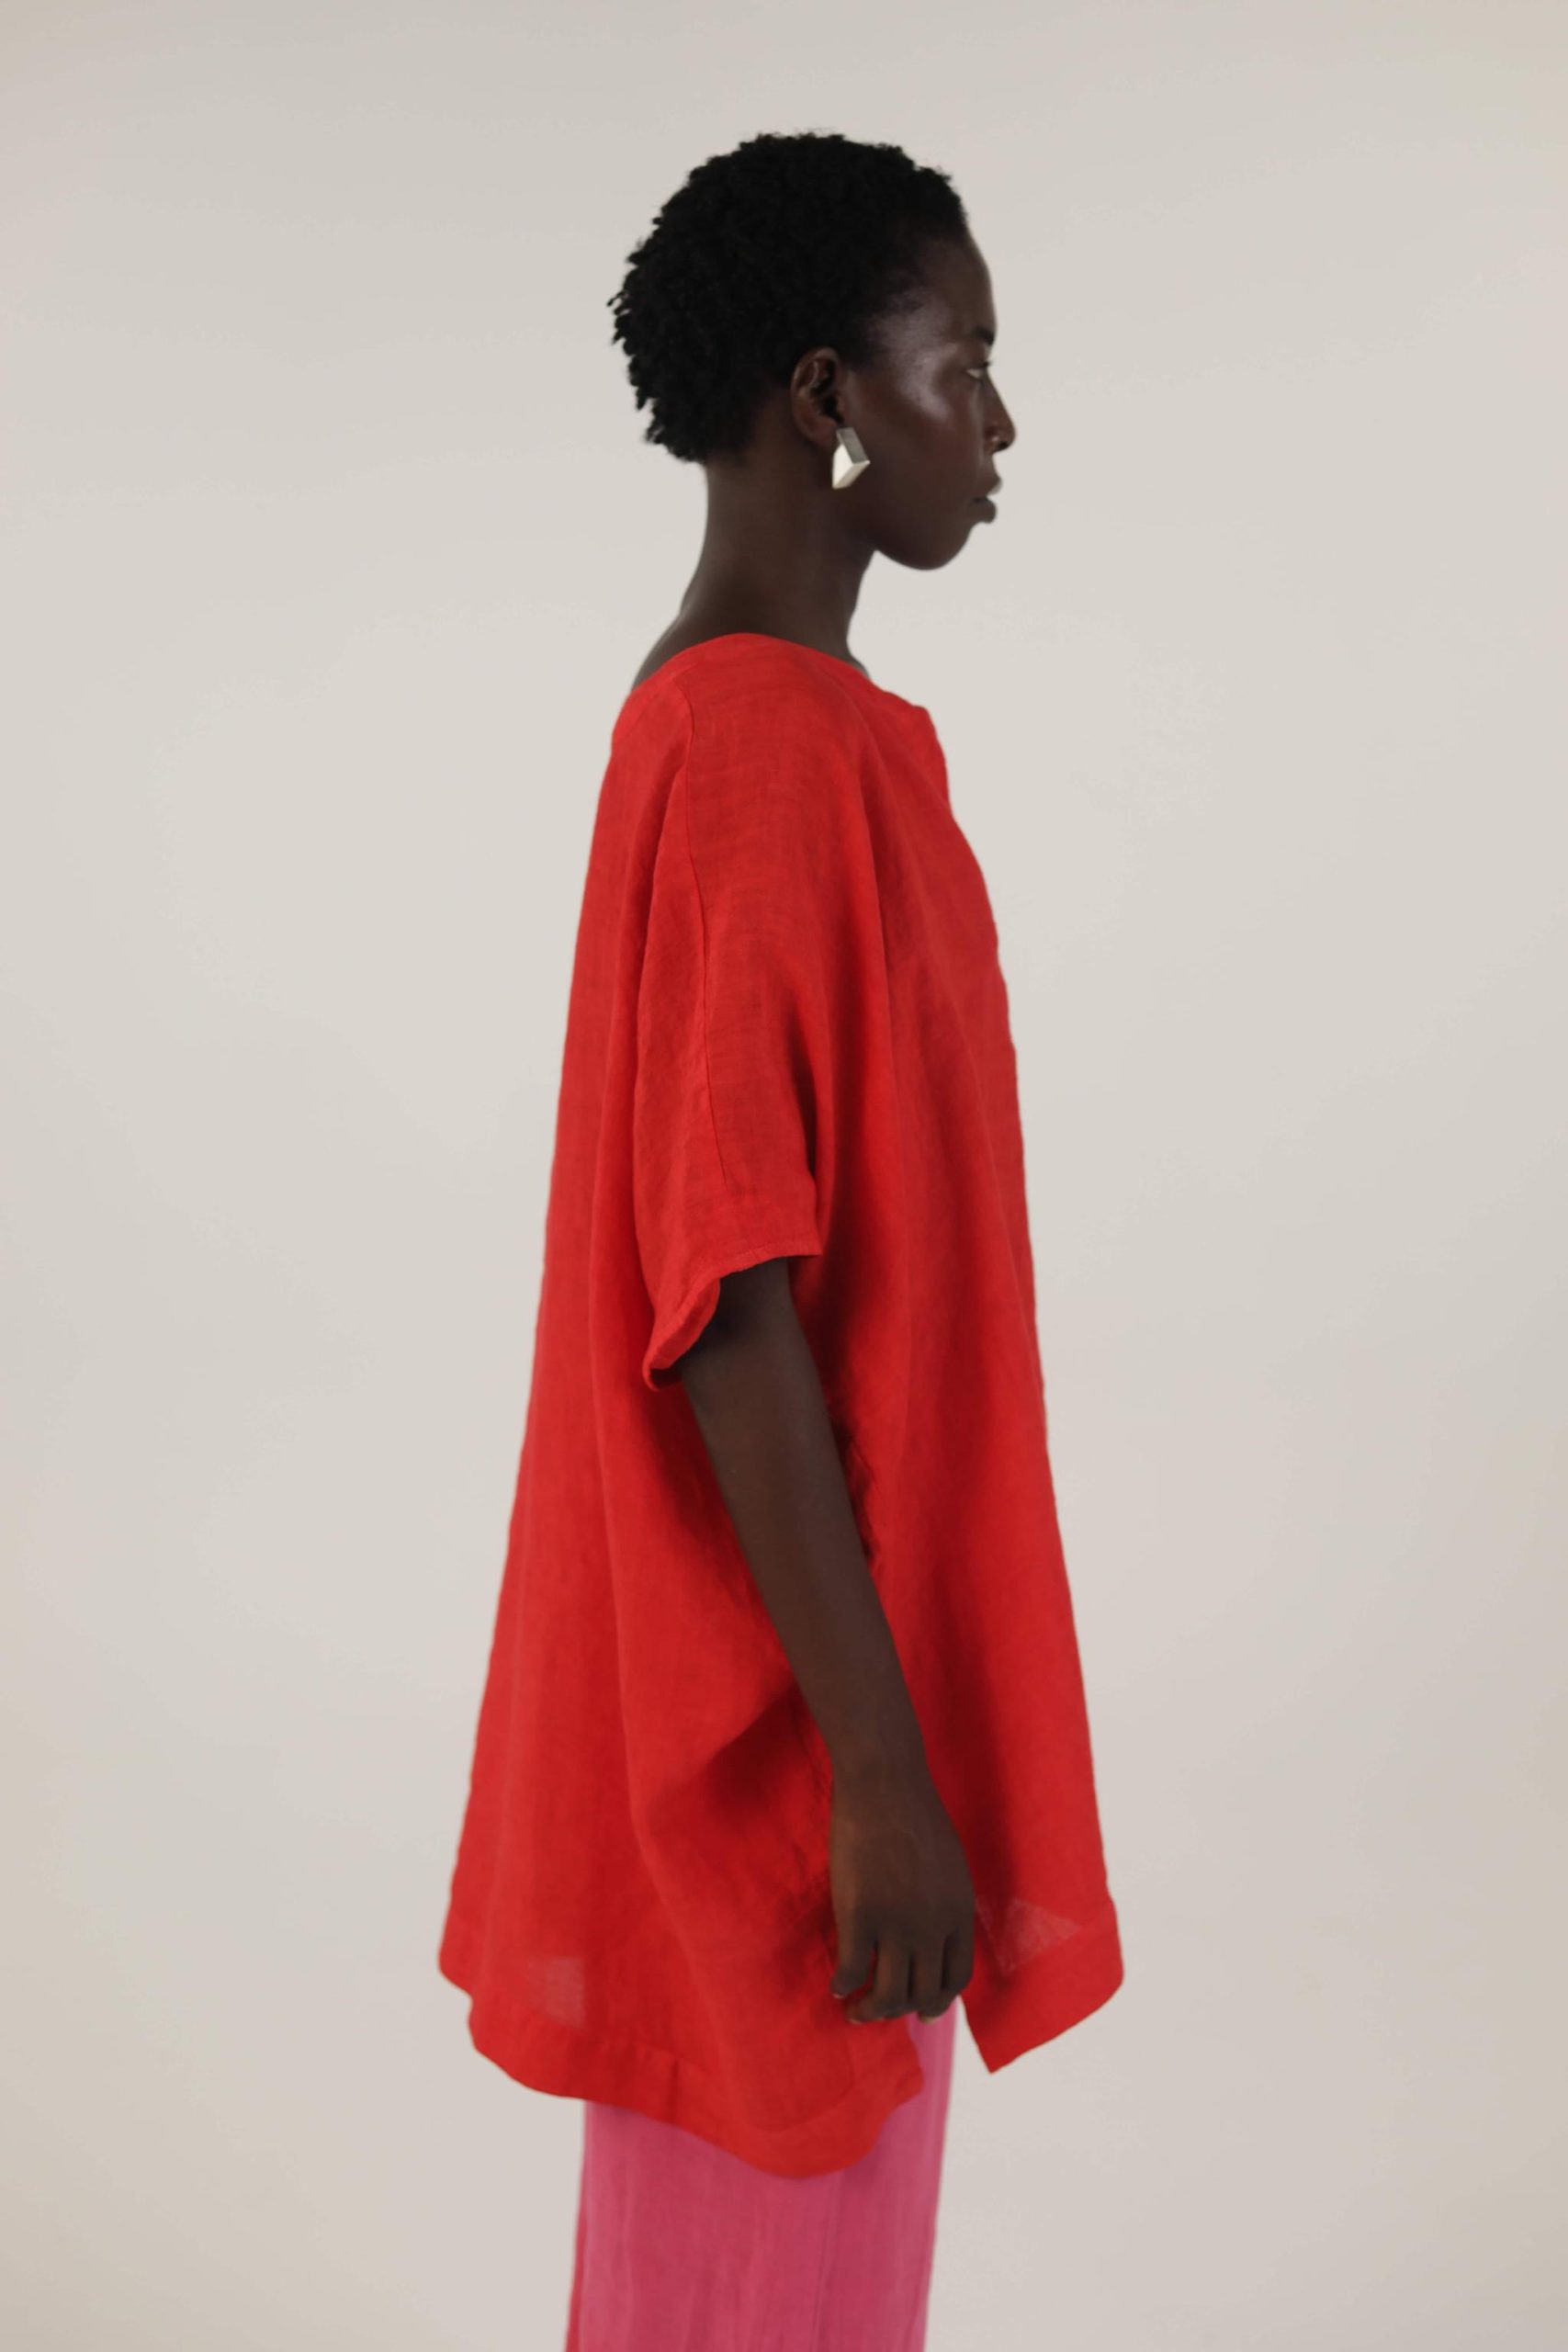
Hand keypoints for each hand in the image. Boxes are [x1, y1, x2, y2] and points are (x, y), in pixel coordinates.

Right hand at [826, 1759, 975, 2021]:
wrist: (885, 1781)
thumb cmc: (914, 1812)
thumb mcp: (949, 1864)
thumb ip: (946, 1903)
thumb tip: (936, 1938)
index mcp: (959, 1912)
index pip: (956, 1977)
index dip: (938, 2001)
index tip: (922, 2011)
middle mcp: (933, 1926)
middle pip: (922, 1993)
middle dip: (902, 2011)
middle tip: (880, 2011)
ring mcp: (896, 1923)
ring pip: (888, 1994)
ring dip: (870, 2011)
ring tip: (854, 2011)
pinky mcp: (860, 1914)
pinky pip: (851, 1969)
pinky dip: (843, 1984)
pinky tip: (836, 1984)